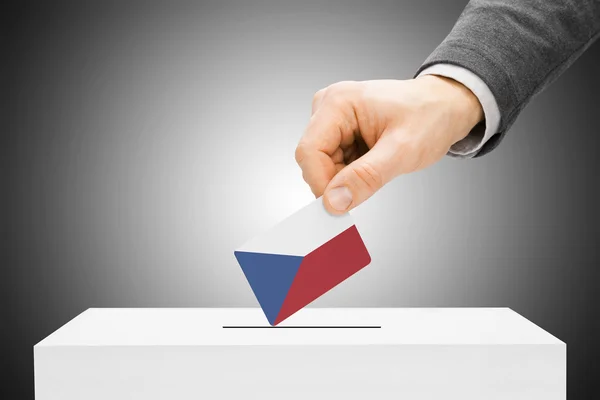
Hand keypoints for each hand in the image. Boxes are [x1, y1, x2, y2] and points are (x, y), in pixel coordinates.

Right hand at [295, 76, 483, 213]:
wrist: (445, 106)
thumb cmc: (430, 116)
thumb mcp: (402, 151)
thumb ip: (366, 177)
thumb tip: (333, 201)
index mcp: (338, 102)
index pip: (309, 151)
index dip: (321, 183)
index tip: (340, 205)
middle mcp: (329, 107)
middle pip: (313, 160)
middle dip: (337, 180)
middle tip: (371, 183)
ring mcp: (333, 119)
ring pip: (322, 165)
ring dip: (346, 177)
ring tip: (378, 166)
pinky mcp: (339, 131)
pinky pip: (333, 164)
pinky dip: (350, 173)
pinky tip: (373, 164)